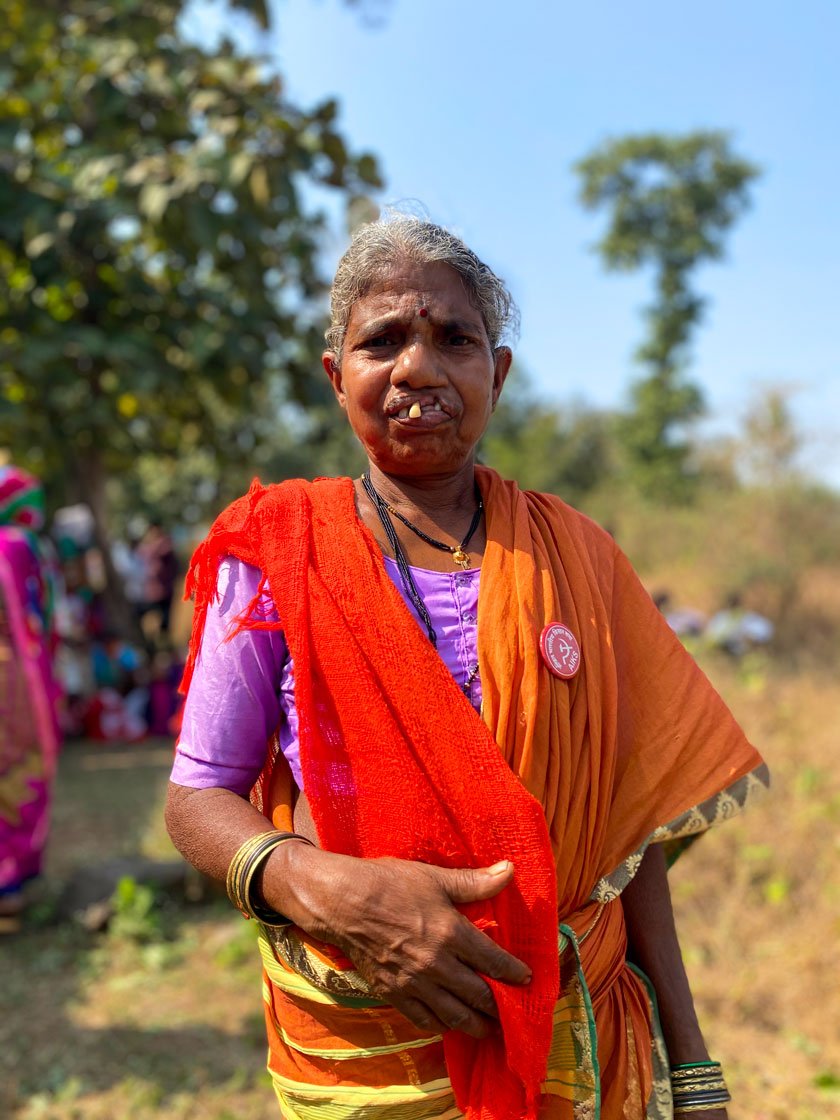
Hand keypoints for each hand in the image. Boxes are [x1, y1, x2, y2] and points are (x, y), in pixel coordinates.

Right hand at [266, 846, 530, 1038]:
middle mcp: (437, 964)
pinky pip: (425, 1020)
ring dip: (476, 1024)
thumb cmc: (389, 883)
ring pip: (455, 1015)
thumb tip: (510, 870)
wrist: (341, 902)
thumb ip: (474, 882)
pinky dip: (443, 1026)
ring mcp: (414, 983)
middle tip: (513, 1013)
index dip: (514, 974)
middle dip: (499, 1007)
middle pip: (478, 995)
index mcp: (451, 933)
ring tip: (489, 1029)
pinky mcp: (394, 994)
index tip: (527, 980)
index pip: (493, 962)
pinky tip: (451, 1025)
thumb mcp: (434, 877)